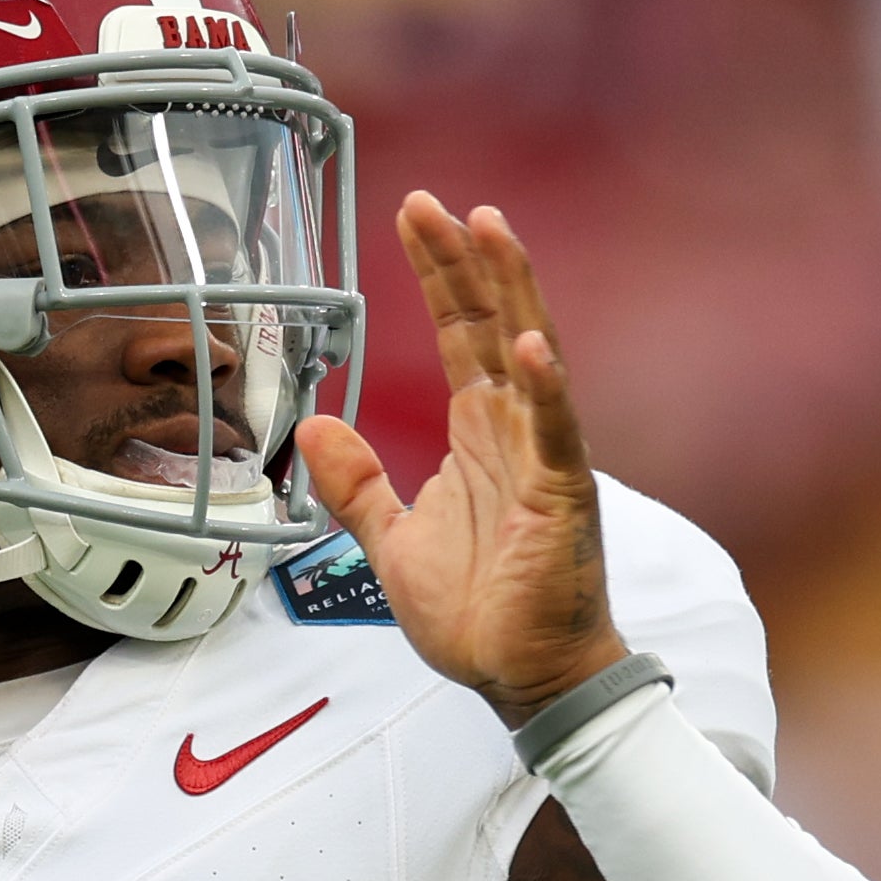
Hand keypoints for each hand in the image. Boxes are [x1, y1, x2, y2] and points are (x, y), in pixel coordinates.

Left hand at [296, 199, 624, 727]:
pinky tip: (532, 345)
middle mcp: (515, 431)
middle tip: (434, 202)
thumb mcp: (390, 539)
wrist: (519, 677)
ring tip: (491, 229)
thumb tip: (318, 425)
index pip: (461, 333)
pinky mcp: (562, 497)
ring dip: (511, 292)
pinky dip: (545, 388)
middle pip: (491, 324)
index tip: (415, 216)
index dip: (439, 275)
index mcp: (479, 434)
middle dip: (464, 261)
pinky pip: (556, 433)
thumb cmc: (475, 612)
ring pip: (529, 356)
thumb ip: (357, 483)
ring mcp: (544, 458)